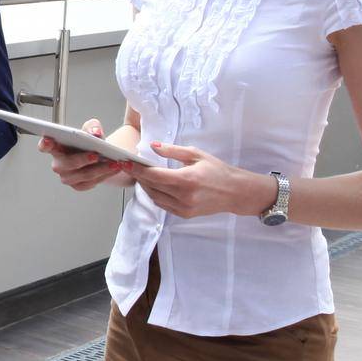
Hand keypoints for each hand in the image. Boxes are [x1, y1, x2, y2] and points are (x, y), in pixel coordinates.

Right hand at [37, 118, 133, 191]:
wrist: (100, 156)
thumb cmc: (89, 143)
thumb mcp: (91, 129)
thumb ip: (92, 127)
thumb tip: (95, 132)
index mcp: (56, 148)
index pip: (44, 146)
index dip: (45, 144)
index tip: (48, 139)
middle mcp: (59, 164)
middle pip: (64, 165)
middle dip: (80, 160)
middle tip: (95, 155)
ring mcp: (67, 176)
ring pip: (80, 176)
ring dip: (98, 169)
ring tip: (113, 162)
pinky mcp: (78, 185)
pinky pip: (90, 183)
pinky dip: (103, 176)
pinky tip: (113, 169)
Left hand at [127, 142, 274, 218]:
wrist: (235, 192)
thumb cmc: (217, 170)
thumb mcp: (196, 155)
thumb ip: (172, 151)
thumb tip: (152, 146)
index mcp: (186, 180)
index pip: (153, 175)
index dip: (137, 169)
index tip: (126, 162)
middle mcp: (183, 196)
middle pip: (151, 186)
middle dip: (139, 176)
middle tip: (130, 166)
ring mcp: (183, 208)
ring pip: (154, 197)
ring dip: (145, 186)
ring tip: (141, 175)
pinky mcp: (184, 214)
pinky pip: (162, 205)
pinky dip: (155, 195)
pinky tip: (154, 185)